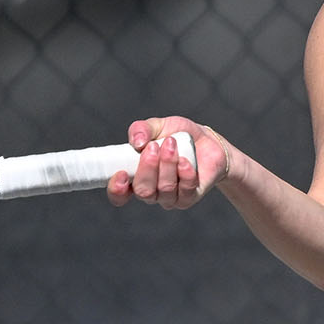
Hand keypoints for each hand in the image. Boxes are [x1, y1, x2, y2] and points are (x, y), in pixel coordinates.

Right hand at [107, 116, 229, 209]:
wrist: (207, 141)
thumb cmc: (177, 136)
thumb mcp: (157, 126)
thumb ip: (141, 129)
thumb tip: (136, 142)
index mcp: (135, 177)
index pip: (119, 194)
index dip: (116, 189)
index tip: (121, 173)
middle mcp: (150, 191)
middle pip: (143, 191)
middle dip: (148, 168)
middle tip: (154, 147)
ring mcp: (170, 197)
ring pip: (164, 189)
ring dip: (168, 165)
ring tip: (172, 144)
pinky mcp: (189, 197)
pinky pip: (185, 190)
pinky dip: (185, 173)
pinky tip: (186, 160)